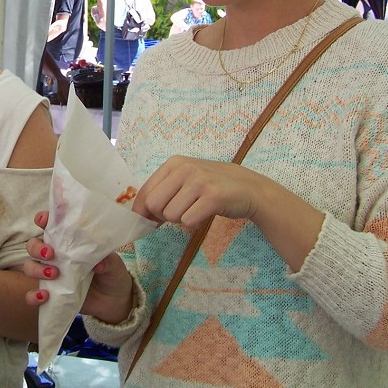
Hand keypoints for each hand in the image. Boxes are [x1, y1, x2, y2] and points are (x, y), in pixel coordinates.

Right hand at [21, 211, 134, 323]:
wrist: (113, 301)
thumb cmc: (111, 274)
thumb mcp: (114, 265)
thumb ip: (108, 261)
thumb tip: (98, 263)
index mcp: (69, 241)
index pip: (50, 225)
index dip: (42, 219)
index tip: (43, 220)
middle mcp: (56, 255)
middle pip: (33, 245)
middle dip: (37, 247)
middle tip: (51, 254)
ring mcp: (50, 274)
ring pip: (29, 266)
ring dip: (36, 269)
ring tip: (54, 274)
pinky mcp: (50, 293)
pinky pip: (31, 295)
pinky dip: (32, 296)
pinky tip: (44, 297)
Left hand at [135, 155, 268, 229]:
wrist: (248, 187)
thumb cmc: (211, 185)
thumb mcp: (185, 179)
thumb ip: (163, 191)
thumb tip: (139, 214)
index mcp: (174, 163)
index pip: (145, 192)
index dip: (144, 211)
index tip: (152, 220)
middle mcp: (184, 169)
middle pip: (154, 205)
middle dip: (164, 216)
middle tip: (180, 213)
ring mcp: (199, 181)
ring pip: (171, 215)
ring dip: (181, 220)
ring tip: (196, 210)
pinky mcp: (213, 197)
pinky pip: (188, 221)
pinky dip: (194, 225)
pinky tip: (204, 215)